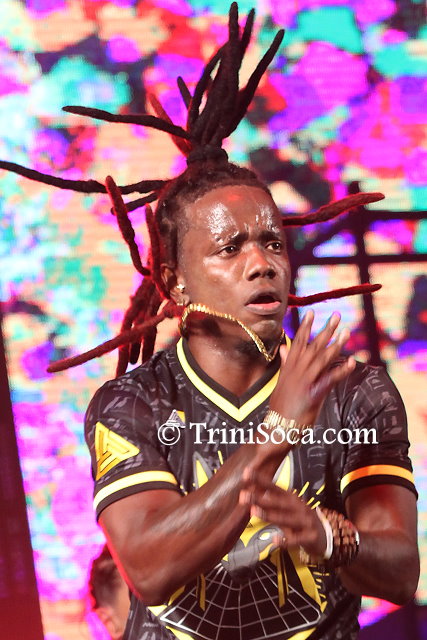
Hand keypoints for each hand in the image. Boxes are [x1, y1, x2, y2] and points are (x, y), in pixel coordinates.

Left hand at [239, 465, 325, 556]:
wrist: (325, 536)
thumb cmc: (300, 519)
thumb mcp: (287, 509)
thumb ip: (271, 502)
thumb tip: (250, 492)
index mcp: (290, 498)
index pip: (274, 487)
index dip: (260, 480)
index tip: (246, 473)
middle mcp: (298, 506)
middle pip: (277, 501)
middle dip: (260, 498)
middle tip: (243, 495)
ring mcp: (305, 521)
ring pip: (285, 518)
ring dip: (269, 515)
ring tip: (254, 511)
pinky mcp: (310, 536)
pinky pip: (296, 539)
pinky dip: (286, 540)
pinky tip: (275, 540)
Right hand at [269, 310, 354, 426]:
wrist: (277, 428)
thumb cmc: (282, 406)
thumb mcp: (282, 381)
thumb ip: (286, 363)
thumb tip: (283, 348)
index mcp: (289, 367)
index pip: (297, 342)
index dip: (305, 326)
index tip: (312, 312)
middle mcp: (296, 371)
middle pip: (313, 346)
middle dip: (325, 330)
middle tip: (337, 315)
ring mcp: (304, 382)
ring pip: (322, 359)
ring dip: (336, 345)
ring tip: (346, 332)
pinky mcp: (313, 394)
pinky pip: (330, 380)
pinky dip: (341, 371)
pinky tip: (352, 363)